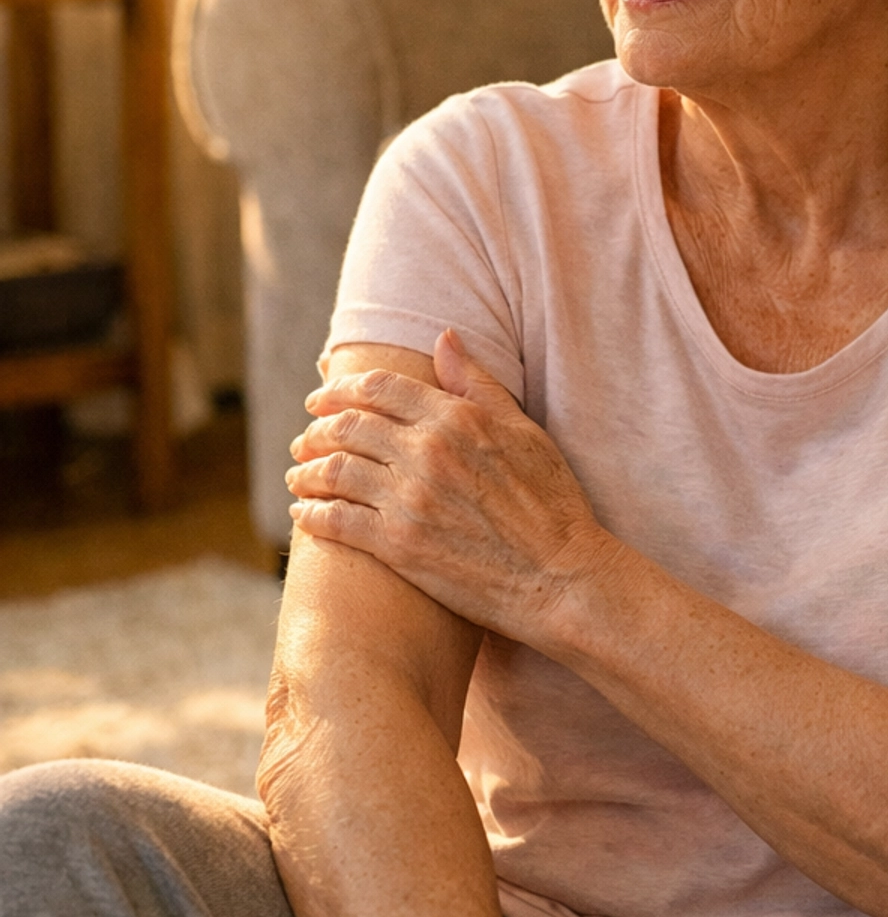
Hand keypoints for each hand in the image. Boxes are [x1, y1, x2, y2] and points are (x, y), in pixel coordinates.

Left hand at [286, 330, 614, 639]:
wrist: (560, 577)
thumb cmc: (552, 504)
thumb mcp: (524, 431)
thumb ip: (478, 384)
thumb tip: (444, 339)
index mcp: (455, 419)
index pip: (378, 389)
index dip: (340, 390)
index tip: (321, 398)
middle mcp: (426, 453)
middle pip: (347, 427)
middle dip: (316, 429)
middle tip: (305, 438)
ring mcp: (409, 500)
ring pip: (334, 472)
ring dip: (307, 470)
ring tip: (298, 475)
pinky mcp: (399, 546)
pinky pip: (336, 521)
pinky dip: (312, 514)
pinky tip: (304, 514)